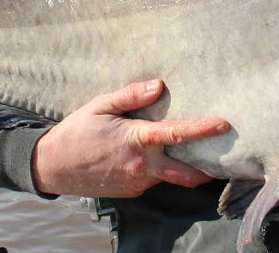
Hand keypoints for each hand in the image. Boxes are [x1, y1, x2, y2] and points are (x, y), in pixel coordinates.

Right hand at [31, 79, 230, 197]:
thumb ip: (130, 96)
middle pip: (186, 174)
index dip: (202, 130)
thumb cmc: (77, 131)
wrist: (53, 167)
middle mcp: (141, 166)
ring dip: (186, 168)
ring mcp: (137, 182)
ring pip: (171, 178)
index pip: (176, 134)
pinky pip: (154, 180)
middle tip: (225, 155)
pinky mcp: (132, 192)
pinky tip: (158, 157)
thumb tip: (158, 86)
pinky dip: (162, 170)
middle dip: (208, 168)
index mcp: (135, 140)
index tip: (223, 124)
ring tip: (197, 153)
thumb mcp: (100, 105)